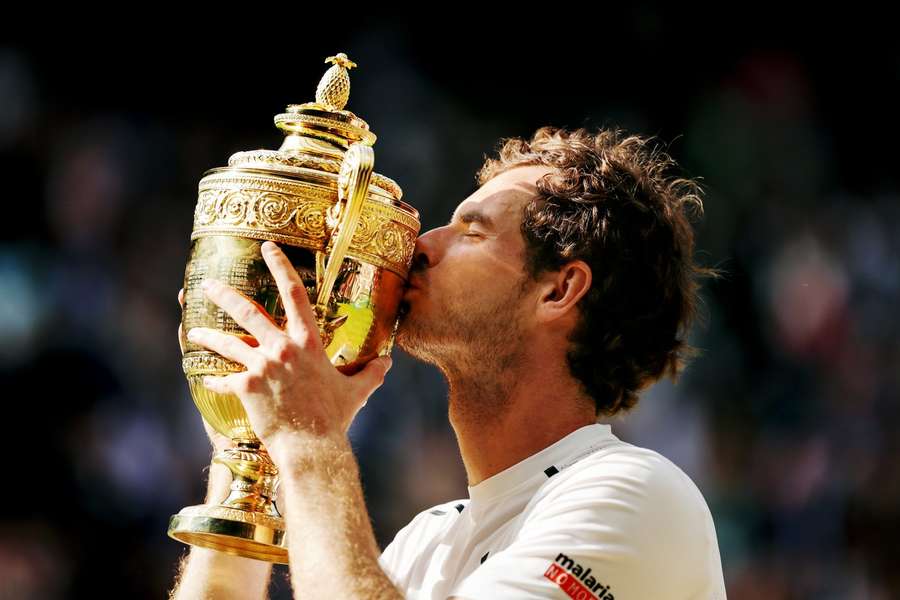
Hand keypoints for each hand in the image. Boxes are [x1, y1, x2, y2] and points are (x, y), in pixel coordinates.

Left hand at [185, 241, 392, 457]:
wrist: (312, 446)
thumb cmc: (335, 418)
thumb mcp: (357, 392)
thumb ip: (371, 373)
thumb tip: (387, 362)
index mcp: (309, 343)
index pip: (295, 294)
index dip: (280, 266)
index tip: (267, 248)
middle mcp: (283, 348)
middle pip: (248, 312)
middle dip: (225, 294)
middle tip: (207, 284)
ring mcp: (263, 367)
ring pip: (228, 343)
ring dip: (208, 335)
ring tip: (194, 330)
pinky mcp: (247, 388)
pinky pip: (223, 380)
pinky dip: (214, 379)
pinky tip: (205, 378)